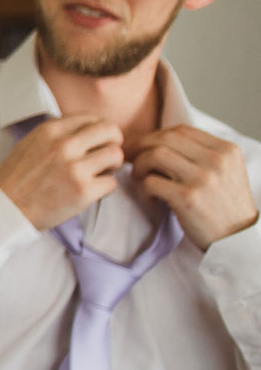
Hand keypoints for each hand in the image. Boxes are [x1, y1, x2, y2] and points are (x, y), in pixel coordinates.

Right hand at [0, 115, 124, 230]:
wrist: (5, 207)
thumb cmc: (16, 177)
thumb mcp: (30, 142)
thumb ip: (57, 133)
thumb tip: (87, 130)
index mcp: (50, 130)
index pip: (92, 118)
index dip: (99, 130)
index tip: (96, 141)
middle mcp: (64, 145)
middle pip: (111, 131)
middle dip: (113, 142)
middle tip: (105, 155)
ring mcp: (75, 168)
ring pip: (116, 155)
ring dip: (111, 165)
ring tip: (99, 173)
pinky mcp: (83, 191)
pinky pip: (112, 182)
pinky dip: (105, 187)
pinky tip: (91, 190)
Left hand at [131, 125, 259, 248]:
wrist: (237, 239)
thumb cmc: (224, 206)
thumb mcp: (224, 172)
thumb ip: (200, 154)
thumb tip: (158, 140)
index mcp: (226, 150)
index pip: (181, 130)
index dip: (156, 136)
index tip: (144, 148)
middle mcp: (216, 160)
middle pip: (165, 138)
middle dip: (142, 147)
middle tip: (133, 160)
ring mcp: (203, 178)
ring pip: (154, 155)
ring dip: (139, 166)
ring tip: (140, 178)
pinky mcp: (187, 197)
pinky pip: (150, 182)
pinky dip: (142, 188)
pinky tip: (150, 198)